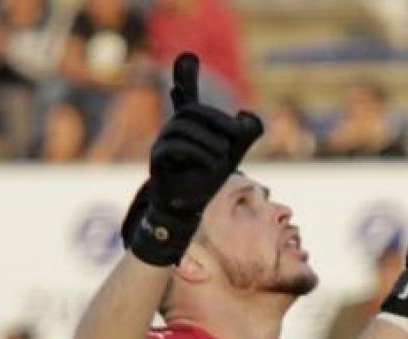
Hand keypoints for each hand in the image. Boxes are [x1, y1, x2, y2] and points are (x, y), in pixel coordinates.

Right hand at [125, 51, 262, 266]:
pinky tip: (212, 163)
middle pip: (190, 111)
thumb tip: (250, 117)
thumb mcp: (229, 154)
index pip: (185, 96)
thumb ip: (242, 135)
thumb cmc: (205, 179)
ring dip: (207, 139)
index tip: (191, 60)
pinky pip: (172, 147)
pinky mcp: (157, 162)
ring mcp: (162, 144)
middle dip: (215, 119)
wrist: (188, 208)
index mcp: (187, 125)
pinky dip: (196, 152)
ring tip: (224, 155)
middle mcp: (171, 130)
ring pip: (182, 128)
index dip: (184, 77)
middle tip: (236, 134)